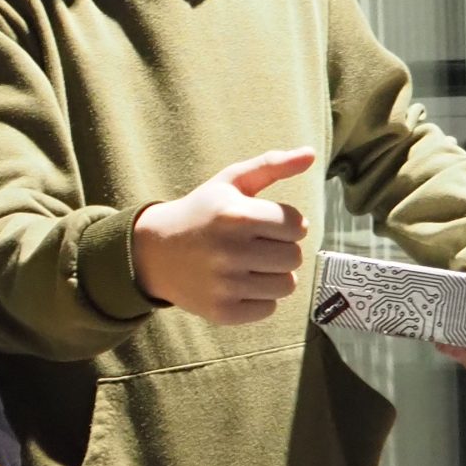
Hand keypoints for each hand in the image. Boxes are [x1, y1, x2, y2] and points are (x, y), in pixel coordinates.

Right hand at [132, 150, 314, 325]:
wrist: (155, 251)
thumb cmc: (202, 212)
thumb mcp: (231, 182)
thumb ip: (272, 165)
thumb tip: (311, 154)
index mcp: (235, 216)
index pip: (297, 225)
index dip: (286, 222)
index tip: (266, 222)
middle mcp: (230, 252)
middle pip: (294, 257)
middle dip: (282, 248)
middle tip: (258, 244)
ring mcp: (225, 285)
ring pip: (287, 285)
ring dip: (274, 274)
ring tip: (250, 264)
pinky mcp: (222, 311)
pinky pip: (269, 308)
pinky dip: (259, 297)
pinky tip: (239, 283)